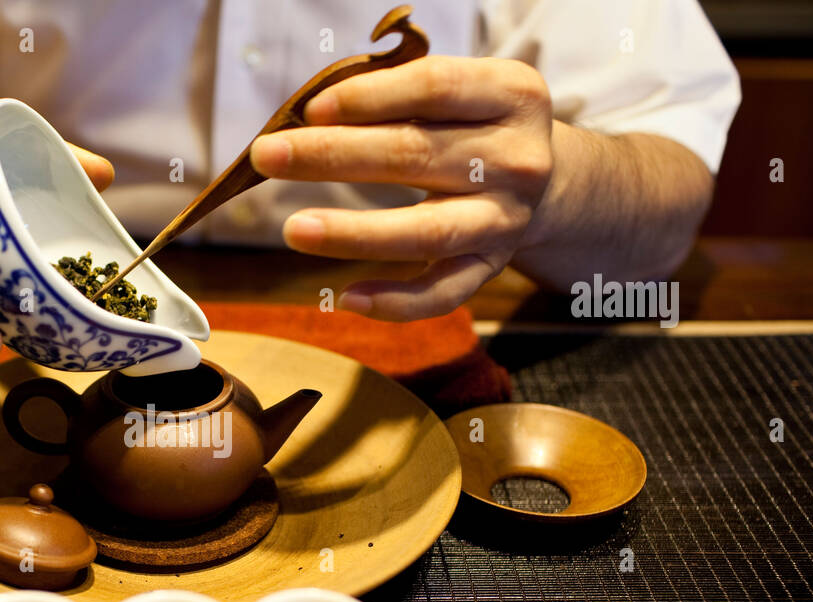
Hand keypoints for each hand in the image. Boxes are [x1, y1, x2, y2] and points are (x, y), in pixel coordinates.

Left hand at [249, 56, 553, 320]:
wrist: (543, 179)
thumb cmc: (471, 122)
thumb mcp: (454, 91)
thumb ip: (394, 93)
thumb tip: (309, 117)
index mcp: (511, 95)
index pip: (434, 89)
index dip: (369, 98)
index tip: (310, 109)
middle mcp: (517, 160)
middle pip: (416, 156)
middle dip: (333, 156)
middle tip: (268, 157)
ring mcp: (506, 220)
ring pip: (426, 232)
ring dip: (354, 232)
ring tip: (293, 230)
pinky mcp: (491, 268)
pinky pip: (441, 294)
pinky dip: (394, 302)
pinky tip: (346, 297)